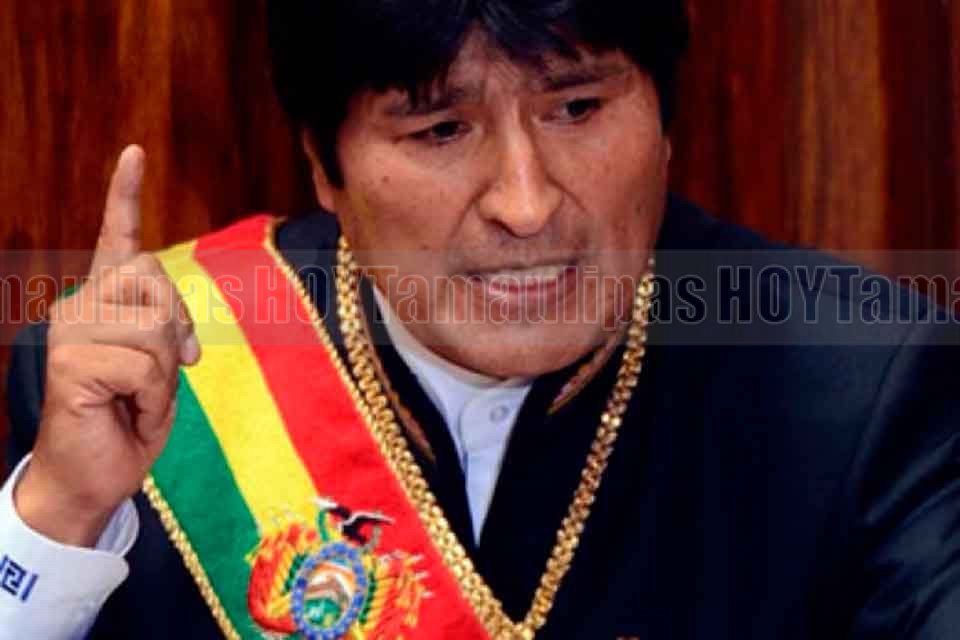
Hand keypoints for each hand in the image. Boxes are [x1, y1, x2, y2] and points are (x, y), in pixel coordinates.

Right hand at [14, 146, 199, 546]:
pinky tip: (126, 412)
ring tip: (137, 398)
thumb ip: (167, 329)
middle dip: (177, 329)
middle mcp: (80, 306)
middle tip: (163, 373)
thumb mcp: (162, 366)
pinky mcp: (70, 362)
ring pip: (157, 327)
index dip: (125, 195)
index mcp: (105, 302)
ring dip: (165, 374)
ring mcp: (70, 331)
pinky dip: (152, 398)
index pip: (119, 240)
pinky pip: (147, 366)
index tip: (133, 151)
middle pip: (156, 278)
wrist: (96, 475)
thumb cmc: (128, 418)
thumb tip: (181, 334)